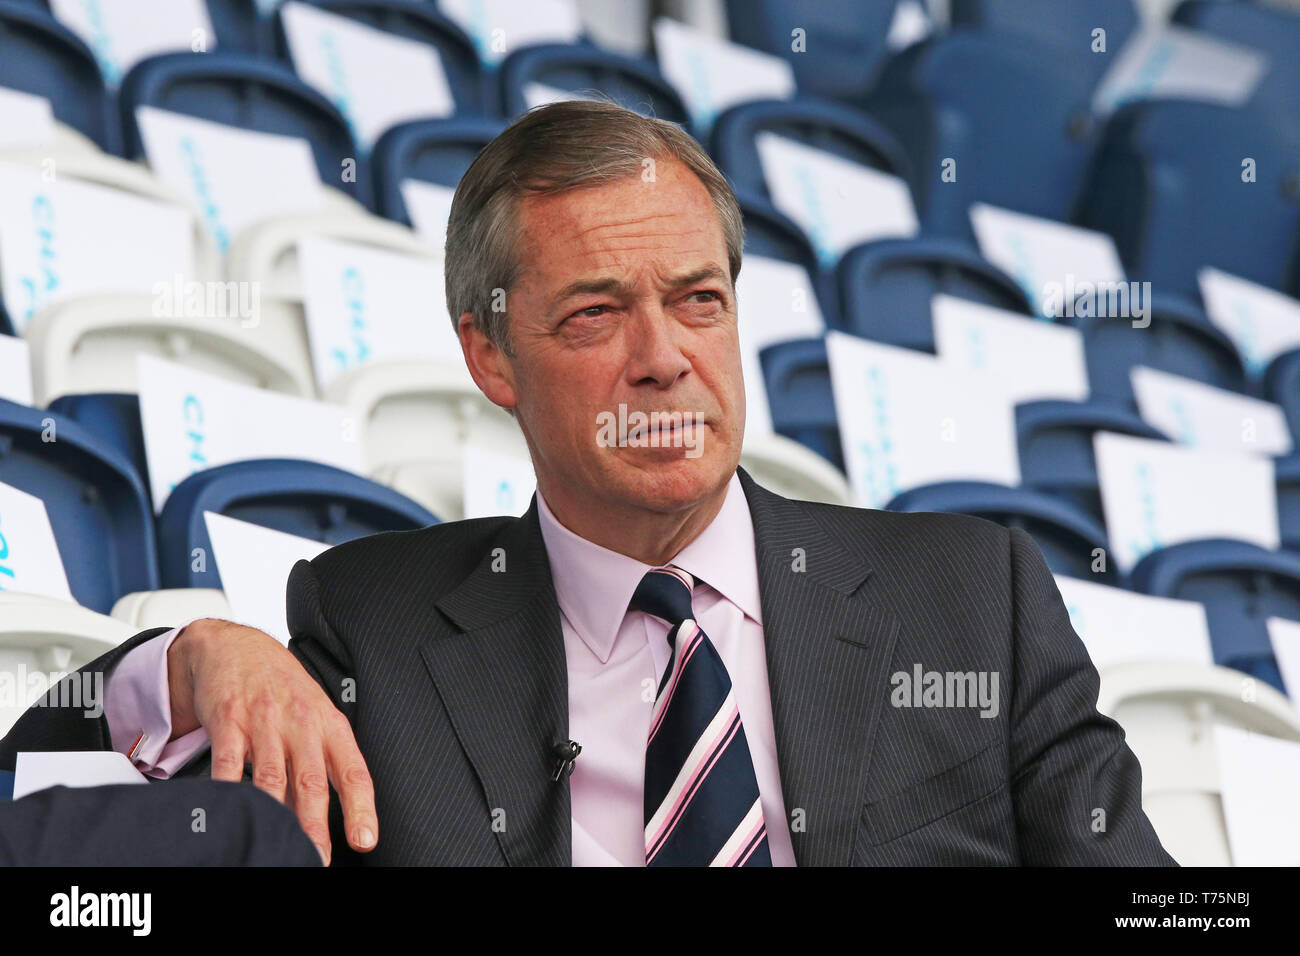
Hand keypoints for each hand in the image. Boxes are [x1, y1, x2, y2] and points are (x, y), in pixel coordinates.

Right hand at [167, 618, 376, 864]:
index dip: (361, 808)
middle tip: (317, 859)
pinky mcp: (229, 721)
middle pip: (312, 782)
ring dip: (275, 817)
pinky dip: (228, 791)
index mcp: (329, 725)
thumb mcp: (311, 716)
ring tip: (275, 848)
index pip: (353, 771)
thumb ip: (314, 764)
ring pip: (271, 778)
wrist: (235, 646)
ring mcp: (264, 722)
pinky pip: (228, 763)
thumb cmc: (281, 687)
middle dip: (315, 827)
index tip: (365, 840)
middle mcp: (301, 723)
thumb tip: (318, 820)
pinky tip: (231, 813)